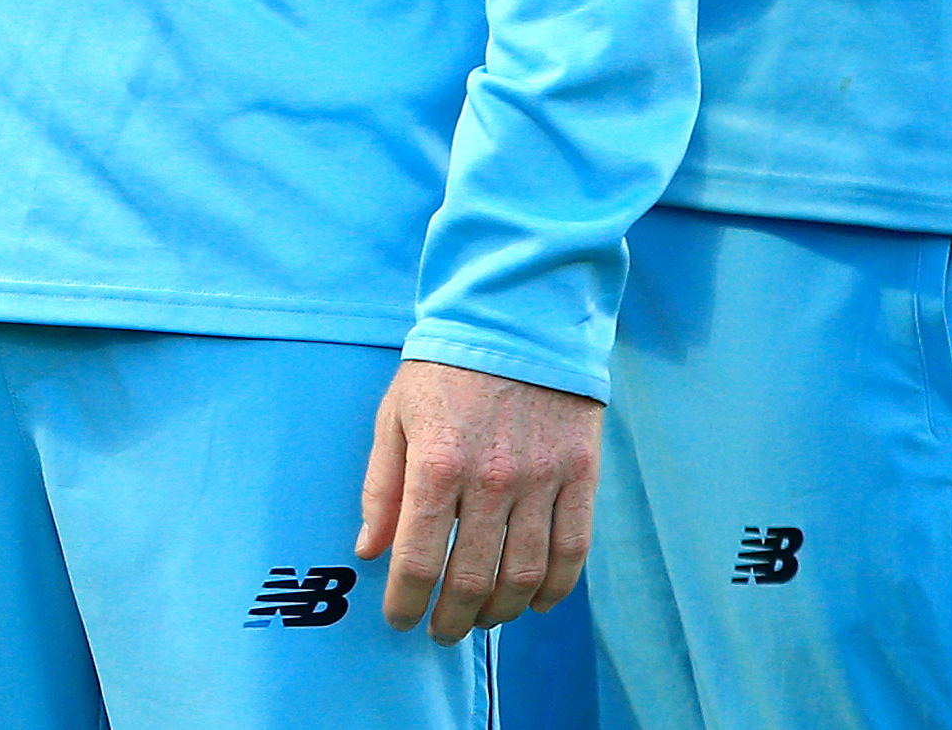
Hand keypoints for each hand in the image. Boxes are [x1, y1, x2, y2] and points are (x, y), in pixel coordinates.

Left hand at [357, 358, 600, 636]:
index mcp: (437, 464)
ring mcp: (542, 480)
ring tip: (481, 620)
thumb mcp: (395, 416)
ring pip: (524, 576)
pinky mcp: (581, 476)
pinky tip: (535, 602)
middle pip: (472, 580)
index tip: (401, 620)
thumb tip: (369, 550)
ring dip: (500, 612)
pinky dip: (554, 589)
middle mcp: (491, 480)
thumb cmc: (445, 369)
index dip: (407, 603)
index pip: (420, 561)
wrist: (519, 319)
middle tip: (441, 632)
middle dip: (451, 619)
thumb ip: (381, 486)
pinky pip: (572, 551)